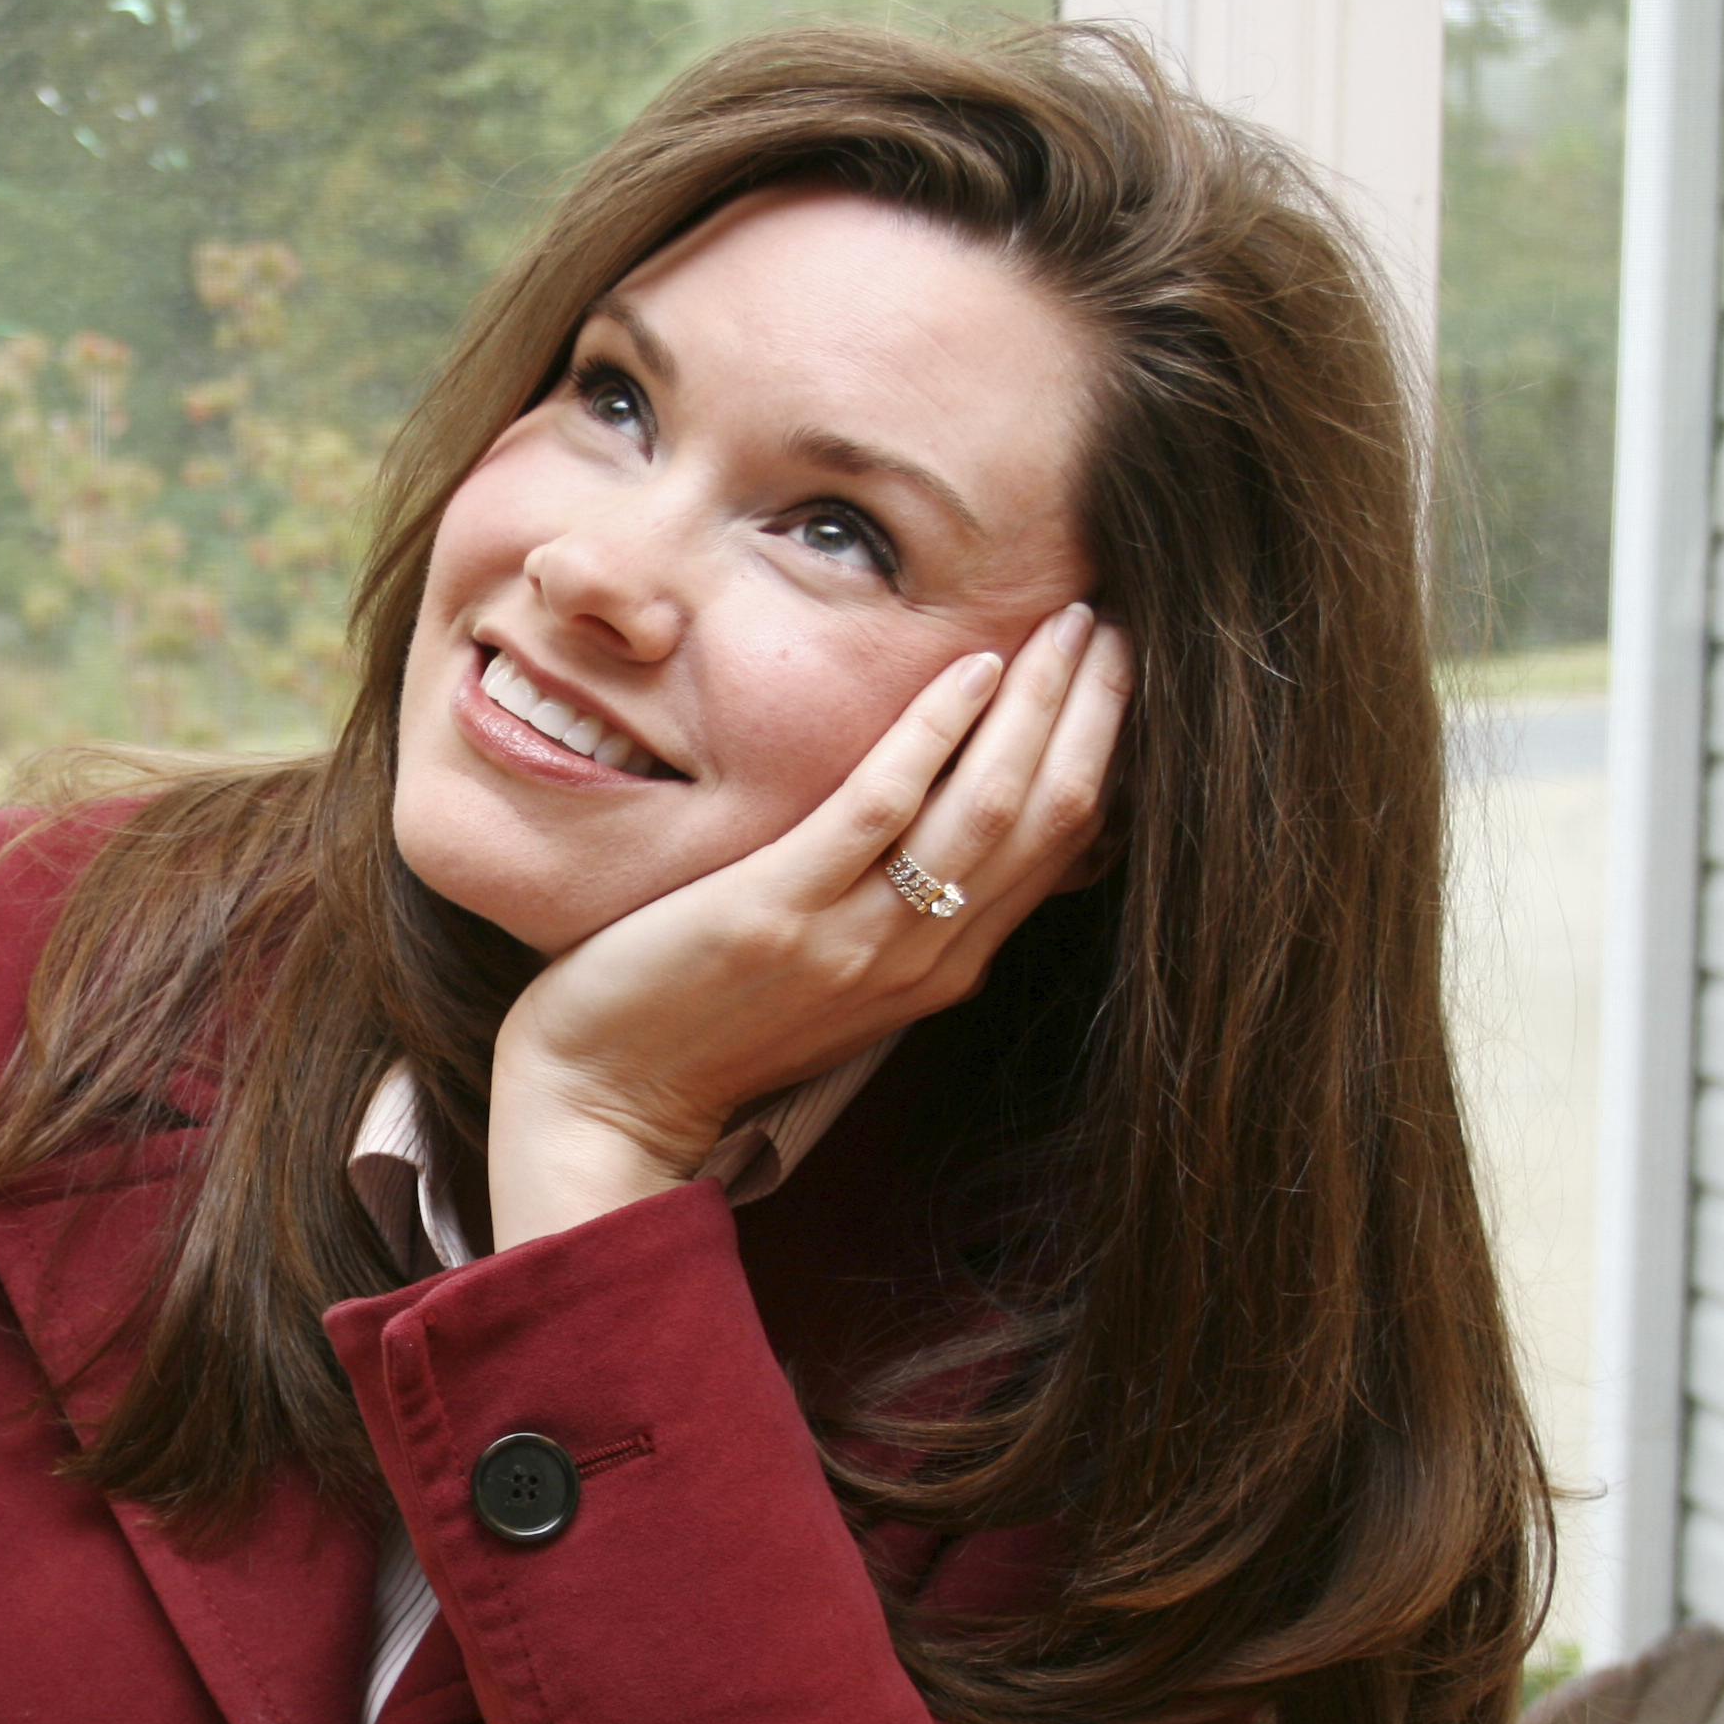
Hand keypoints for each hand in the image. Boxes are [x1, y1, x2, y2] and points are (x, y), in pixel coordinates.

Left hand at [486, 601, 1132, 1247]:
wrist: (604, 1101)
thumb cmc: (703, 1026)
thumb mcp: (828, 975)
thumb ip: (893, 913)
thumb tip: (935, 831)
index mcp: (937, 970)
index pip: (1056, 851)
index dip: (1099, 753)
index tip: (1119, 670)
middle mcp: (918, 960)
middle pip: (1045, 820)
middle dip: (1091, 712)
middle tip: (1119, 621)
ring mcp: (853, 940)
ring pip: (987, 808)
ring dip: (1038, 704)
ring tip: (1069, 621)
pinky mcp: (779, 913)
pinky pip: (882, 809)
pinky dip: (936, 733)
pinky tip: (970, 667)